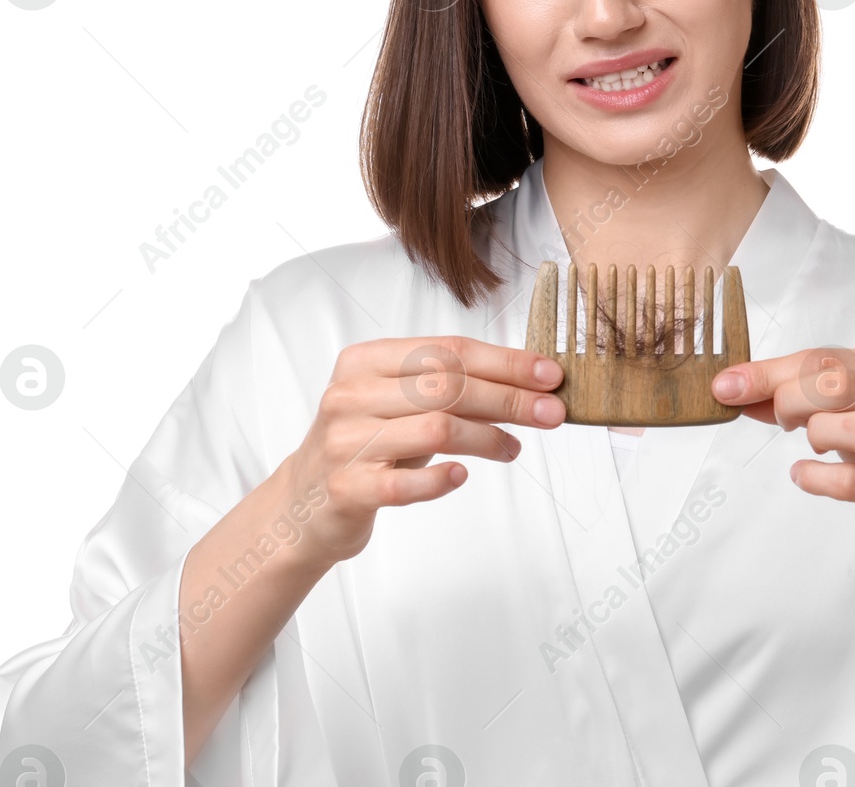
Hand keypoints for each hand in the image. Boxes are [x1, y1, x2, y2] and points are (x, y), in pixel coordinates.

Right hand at [284, 335, 566, 567]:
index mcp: (364, 361)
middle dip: (509, 398)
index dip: (505, 362)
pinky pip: (403, 483)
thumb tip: (528, 383)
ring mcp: (345, 442)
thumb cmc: (366, 445)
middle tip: (551, 412)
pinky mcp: (346, 489)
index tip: (549, 375)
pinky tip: (461, 477)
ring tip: (513, 448)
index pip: (447, 351)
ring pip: (435, 428)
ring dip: (488, 438)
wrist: (302, 504)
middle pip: (447, 385)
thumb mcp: (399, 405)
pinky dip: (439, 479)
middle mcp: (350, 394)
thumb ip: (448, 387)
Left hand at [712, 347, 854, 574]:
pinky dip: (819, 477)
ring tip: (811, 446)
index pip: (831, 356)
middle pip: (841, 382)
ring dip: (818, 433)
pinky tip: (805, 476)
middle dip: (790, 397)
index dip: (770, 370)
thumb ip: (811, 400)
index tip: (728, 385)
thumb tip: (742, 390)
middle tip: (781, 419)